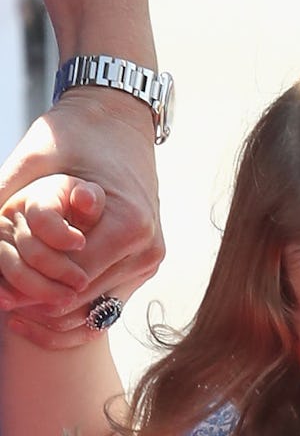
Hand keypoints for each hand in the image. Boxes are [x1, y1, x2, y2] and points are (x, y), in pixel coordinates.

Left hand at [0, 90, 164, 347]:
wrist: (119, 121)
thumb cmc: (76, 135)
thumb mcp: (35, 161)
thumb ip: (6, 199)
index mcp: (129, 226)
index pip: (74, 283)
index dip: (32, 290)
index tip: (2, 293)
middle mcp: (148, 251)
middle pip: (84, 304)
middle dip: (40, 306)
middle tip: (4, 302)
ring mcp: (150, 263)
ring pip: (96, 314)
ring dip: (55, 314)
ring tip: (17, 306)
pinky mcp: (145, 267)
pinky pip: (107, 307)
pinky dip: (74, 312)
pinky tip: (42, 308)